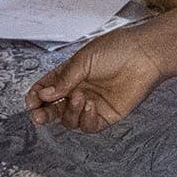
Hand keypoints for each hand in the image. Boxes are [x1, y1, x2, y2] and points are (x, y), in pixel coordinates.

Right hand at [26, 27, 164, 133]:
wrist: (144, 55)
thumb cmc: (116, 50)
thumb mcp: (83, 60)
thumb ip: (64, 80)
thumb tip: (45, 95)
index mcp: (69, 75)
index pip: (46, 89)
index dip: (36, 96)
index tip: (32, 101)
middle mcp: (78, 91)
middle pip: (54, 109)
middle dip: (44, 113)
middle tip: (38, 116)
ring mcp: (92, 104)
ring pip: (70, 120)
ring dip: (70, 112)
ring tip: (79, 97)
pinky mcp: (106, 115)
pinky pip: (89, 126)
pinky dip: (85, 119)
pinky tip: (90, 106)